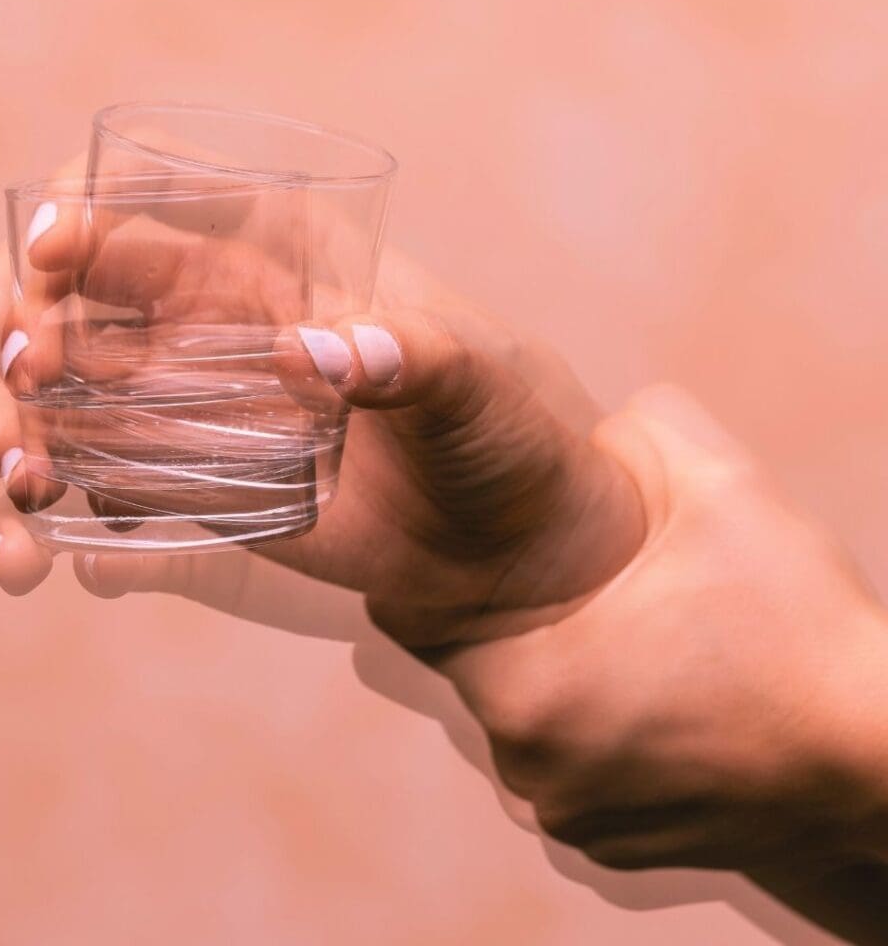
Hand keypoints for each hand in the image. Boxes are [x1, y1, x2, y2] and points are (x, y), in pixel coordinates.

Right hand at [0, 160, 642, 618]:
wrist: (505, 553)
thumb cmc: (506, 446)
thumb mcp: (477, 391)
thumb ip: (412, 361)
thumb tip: (317, 353)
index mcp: (288, 271)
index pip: (168, 205)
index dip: (91, 208)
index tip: (53, 247)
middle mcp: (226, 328)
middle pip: (85, 289)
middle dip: (25, 310)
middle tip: (17, 355)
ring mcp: (201, 409)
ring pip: (70, 386)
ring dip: (15, 411)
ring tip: (11, 462)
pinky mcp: (196, 487)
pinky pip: (97, 477)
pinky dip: (43, 504)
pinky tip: (25, 546)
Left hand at [414, 384, 887, 874]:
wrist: (885, 754)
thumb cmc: (798, 624)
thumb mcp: (722, 485)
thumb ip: (638, 427)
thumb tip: (587, 428)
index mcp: (528, 687)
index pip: (431, 609)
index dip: (469, 567)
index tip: (507, 546)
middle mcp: (530, 768)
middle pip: (485, 660)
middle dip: (529, 617)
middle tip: (592, 587)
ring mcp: (569, 816)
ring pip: (528, 714)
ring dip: (563, 675)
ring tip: (633, 641)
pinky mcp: (607, 846)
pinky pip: (567, 764)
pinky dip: (594, 730)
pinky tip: (650, 695)